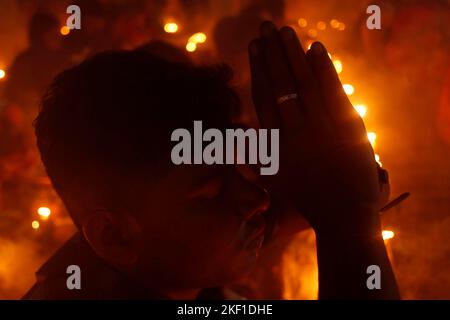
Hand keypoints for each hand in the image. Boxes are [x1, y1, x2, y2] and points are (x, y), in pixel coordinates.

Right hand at [249, 22, 381, 236]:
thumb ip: (252, 154)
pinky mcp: (346, 125)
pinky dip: (324, 69)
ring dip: (294, 53)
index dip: (258, 68)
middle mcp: (295, 127)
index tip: (254, 47)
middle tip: (266, 26)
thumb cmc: (303, 196)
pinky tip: (316, 48)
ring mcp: (322, 125)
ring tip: (286, 31)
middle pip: (281, 82)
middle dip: (272, 51)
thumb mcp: (271, 178)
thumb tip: (235, 132)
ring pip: (304, 81)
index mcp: (275, 140)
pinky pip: (332, 91)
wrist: (341, 211)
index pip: (264, 95)